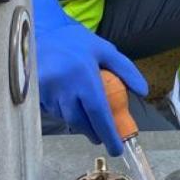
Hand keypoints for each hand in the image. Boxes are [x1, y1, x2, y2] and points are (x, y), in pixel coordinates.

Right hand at [35, 20, 146, 155]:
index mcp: (84, 75)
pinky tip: (67, 101)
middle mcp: (64, 86)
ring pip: (67, 118)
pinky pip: (53, 111)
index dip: (108, 133)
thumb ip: (126, 70)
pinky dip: (63, 112)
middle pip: (81, 121)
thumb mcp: (105, 50)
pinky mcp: (35, 94)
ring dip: (79, 122)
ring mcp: (47, 91)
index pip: (99, 112)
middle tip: (101, 136)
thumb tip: (143, 91)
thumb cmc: (75, 41)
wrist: (40, 30)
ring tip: (86, 117)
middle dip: (94, 133)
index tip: (116, 148)